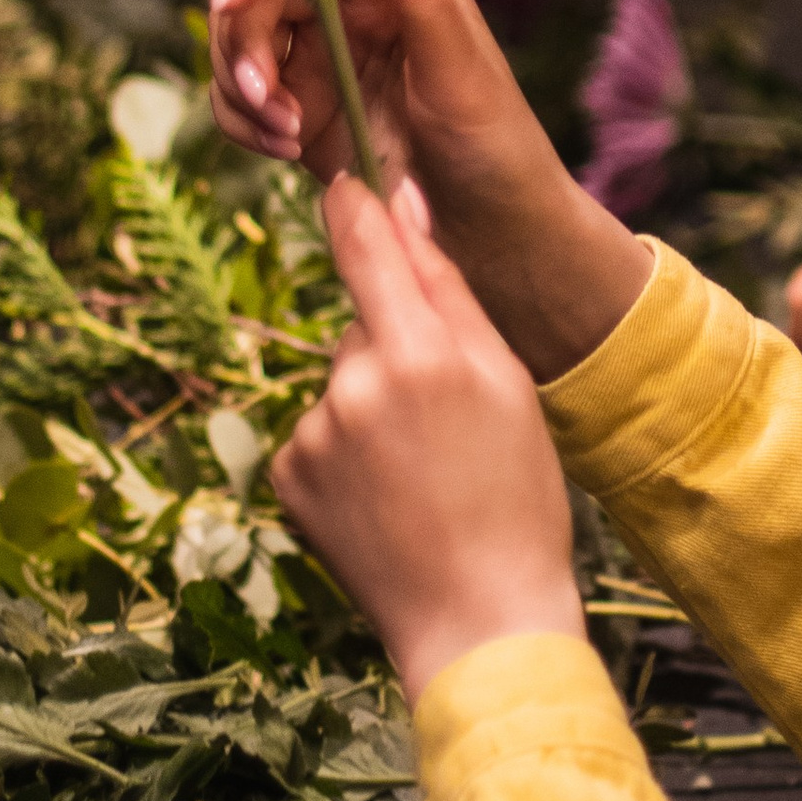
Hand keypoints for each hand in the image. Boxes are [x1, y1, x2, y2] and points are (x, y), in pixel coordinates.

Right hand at [208, 0, 648, 377]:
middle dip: (244, 40)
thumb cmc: (494, 144)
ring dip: (243, 88)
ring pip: (240, 46)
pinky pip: (240, 100)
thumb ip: (424, 3)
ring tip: (289, 135)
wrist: (488, 231)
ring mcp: (320, 62)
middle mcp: (350, 12)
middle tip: (263, 95)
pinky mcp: (299, 112)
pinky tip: (285, 150)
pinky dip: (243, 122)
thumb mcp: (462, 76)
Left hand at [272, 175, 584, 697]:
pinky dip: (347, 449)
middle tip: (451, 415)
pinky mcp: (287, 477)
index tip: (347, 181)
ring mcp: (312, 435)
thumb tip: (406, 207)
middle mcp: (352, 385)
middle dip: (398, 343)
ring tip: (424, 468)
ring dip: (373, 401)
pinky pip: (319, 431)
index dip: (355, 206)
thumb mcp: (506, 380)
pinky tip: (387, 492)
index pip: (366, 244)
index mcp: (419, 353)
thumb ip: (448, 288)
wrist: (477, 619)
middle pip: (365, 323)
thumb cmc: (514, 495)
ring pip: (343, 379)